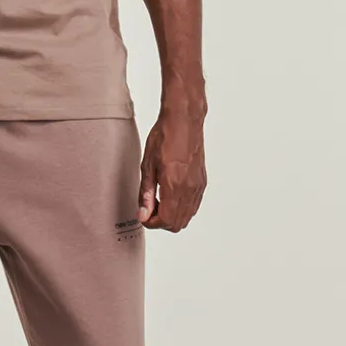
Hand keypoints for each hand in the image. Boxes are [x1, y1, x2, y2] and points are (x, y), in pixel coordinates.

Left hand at [137, 107, 206, 231]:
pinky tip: (170, 196)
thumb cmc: (165, 137)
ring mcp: (197, 187)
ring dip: (171, 216)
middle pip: (177, 224)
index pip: (165, 220)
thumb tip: (143, 213)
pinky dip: (181, 209)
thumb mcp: (147, 166)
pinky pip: (193, 206)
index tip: (143, 214)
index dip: (151, 222)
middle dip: (160, 221)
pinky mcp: (202, 183)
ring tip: (159, 200)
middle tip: (149, 208)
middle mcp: (189, 189)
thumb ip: (145, 193)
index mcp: (174, 185)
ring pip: (186, 217)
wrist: (183, 122)